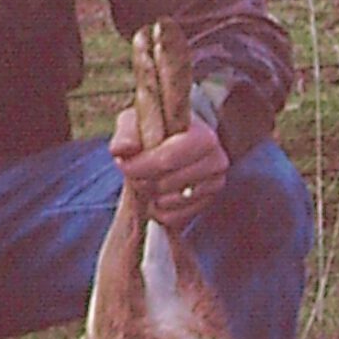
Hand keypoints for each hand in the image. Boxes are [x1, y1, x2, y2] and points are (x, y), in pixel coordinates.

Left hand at [111, 109, 227, 235]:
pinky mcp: (207, 202)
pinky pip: (173, 217)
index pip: (167, 160)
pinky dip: (158, 210)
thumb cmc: (154, 128)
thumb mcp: (137, 121)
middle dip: (141, 181)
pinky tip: (157, 195)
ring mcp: (214, 184)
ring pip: (168, 202)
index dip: (139, 166)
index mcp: (203, 136)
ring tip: (147, 180)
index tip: (122, 164)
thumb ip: (127, 133)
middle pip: (165, 183)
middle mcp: (216, 161)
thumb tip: (122, 149)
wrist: (173, 140)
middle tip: (134, 172)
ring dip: (149, 195)